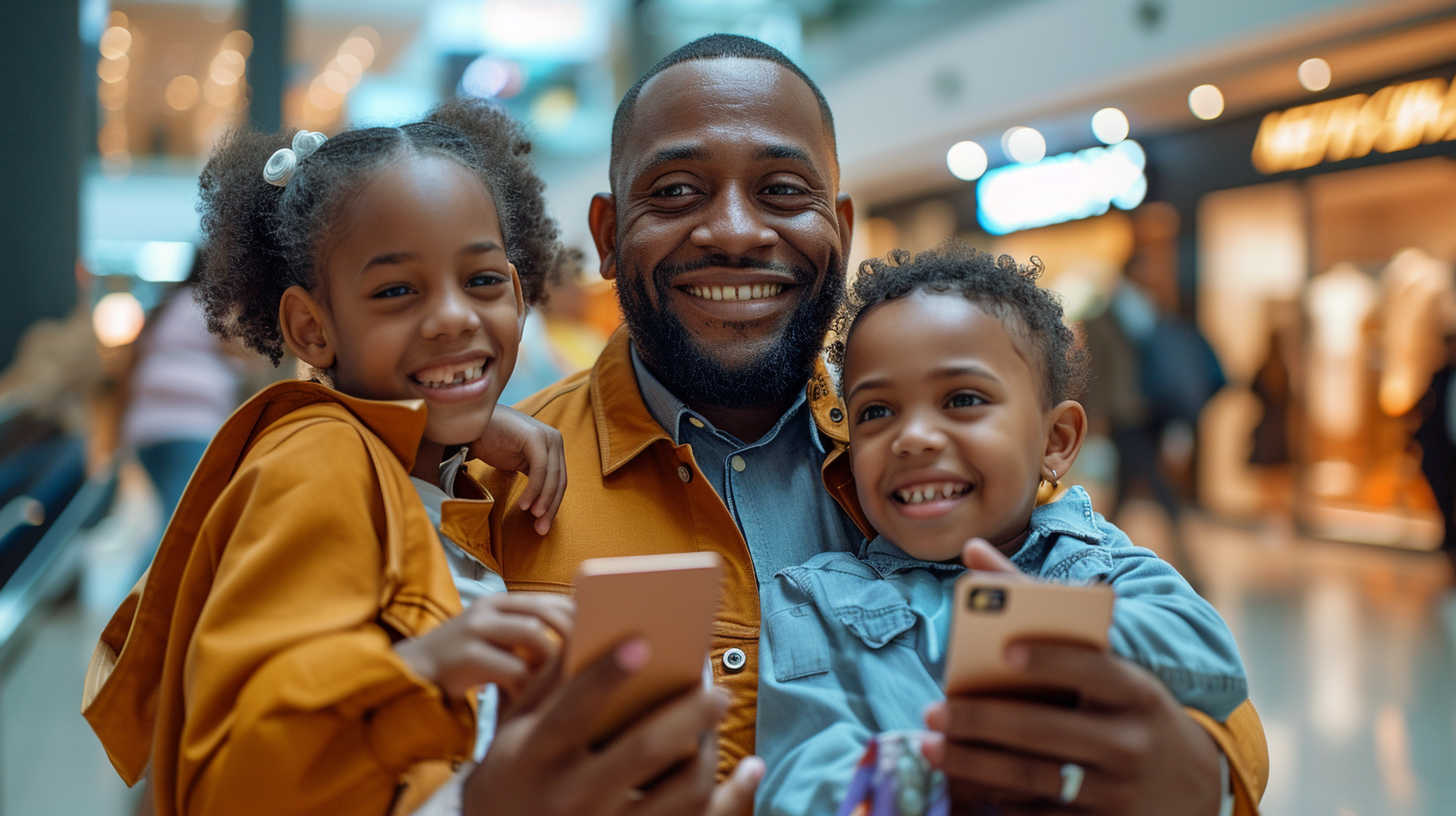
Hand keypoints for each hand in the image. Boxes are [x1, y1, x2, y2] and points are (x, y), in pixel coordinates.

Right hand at [394, 593, 572, 700]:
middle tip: (582, 664)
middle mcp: (489, 609)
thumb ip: (523, 639)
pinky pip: (513, 669)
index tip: (593, 640)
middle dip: (571, 636)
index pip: (551, 600)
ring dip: (551, 662)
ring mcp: (476, 629)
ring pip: (534, 635)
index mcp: (500, 603)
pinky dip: (528, 687)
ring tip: (554, 684)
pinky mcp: (467, 656)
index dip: (576, 619)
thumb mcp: (493, 643)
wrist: (410, 677)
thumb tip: (574, 648)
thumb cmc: (461, 664)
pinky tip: (525, 701)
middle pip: (547, 612)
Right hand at [463, 639, 763, 815]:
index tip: (643, 641)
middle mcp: (571, 794)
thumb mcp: (516, 728)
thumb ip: (551, 680)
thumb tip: (591, 623)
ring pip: (679, 792)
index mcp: (538, 754)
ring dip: (711, 750)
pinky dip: (733, 797)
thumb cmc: (514, 772)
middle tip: (717, 690)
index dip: (608, 675)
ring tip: (718, 714)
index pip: (575, 709)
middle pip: (643, 750)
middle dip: (688, 714)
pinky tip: (752, 769)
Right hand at [470, 405, 565, 534]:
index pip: (559, 481)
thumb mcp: (518, 461)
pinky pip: (540, 470)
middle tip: (540, 530)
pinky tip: (523, 505)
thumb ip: (534, 476)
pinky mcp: (535, 437)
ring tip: (532, 517)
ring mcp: (546, 437)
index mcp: (552, 446)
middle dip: (550, 508)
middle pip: (560, 481)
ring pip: (553, 477)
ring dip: (543, 501)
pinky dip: (534, 490)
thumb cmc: (489, 442)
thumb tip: (542, 507)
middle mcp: (554, 439)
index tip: (541, 527)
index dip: (552, 506)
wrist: (468, 425)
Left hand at [920, 538, 1224, 815]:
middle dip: (982, 721)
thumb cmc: (1126, 704)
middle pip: (1046, 730)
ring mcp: (1117, 790)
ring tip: (931, 747)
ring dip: (975, 764)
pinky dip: (998, 799)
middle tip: (933, 712)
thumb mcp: (1106, 659)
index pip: (1093, 668)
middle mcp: (1131, 741)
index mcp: (1136, 690)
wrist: (1190, 783)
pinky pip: (1041, 814)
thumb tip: (973, 548)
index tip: (1006, 649)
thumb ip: (1038, 604)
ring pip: (1034, 777)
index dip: (1053, 658)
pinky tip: (964, 783)